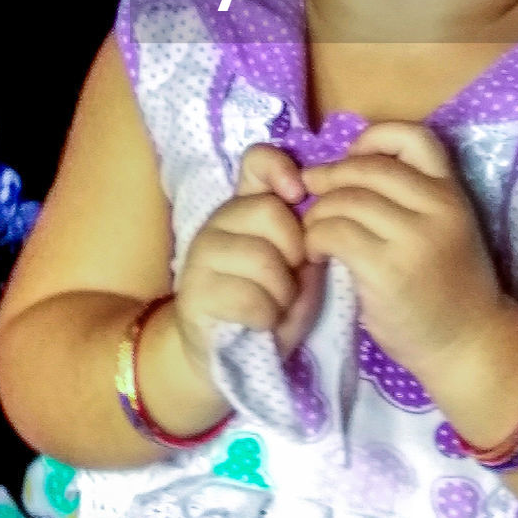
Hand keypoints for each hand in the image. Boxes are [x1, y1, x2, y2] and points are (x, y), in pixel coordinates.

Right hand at [173, 144, 324, 379]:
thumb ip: (309, 238)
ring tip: (278, 306)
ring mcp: (202, 254)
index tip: (299, 194)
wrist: (228, 357)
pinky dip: (268, 316)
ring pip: (262, 258)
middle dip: (296, 252)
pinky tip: (262, 324)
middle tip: (293, 279)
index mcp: (249, 207)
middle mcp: (220, 220)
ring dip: (284, 293)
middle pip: (271, 212)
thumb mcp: (299, 267)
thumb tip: (322, 220)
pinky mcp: (195, 292)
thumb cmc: (273, 304)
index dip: (279, 168)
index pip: (256, 161)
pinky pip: (249, 298)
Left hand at [301, 122, 505, 375]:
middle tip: (311, 195)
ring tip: (314, 233)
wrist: (469, 346)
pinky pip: (334, 233)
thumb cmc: (447, 287)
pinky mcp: (388, 270)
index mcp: (452, 192)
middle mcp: (438, 207)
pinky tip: (315, 254)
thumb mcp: (443, 228)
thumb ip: (409, 197)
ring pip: (344, 199)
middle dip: (329, 177)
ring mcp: (414, 238)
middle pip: (366, 168)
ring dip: (317, 214)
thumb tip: (342, 170)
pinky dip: (314, 239)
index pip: (413, 136)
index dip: (375, 138)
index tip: (353, 159)